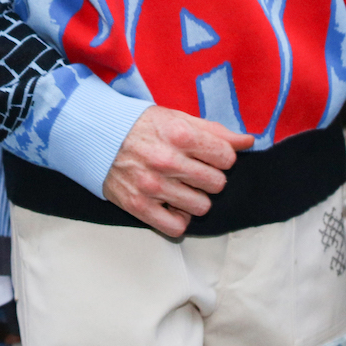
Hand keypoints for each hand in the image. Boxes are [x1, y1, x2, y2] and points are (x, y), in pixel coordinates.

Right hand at [102, 105, 252, 237]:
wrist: (97, 137)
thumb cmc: (142, 127)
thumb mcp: (178, 118)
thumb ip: (215, 131)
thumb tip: (248, 142)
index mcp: (180, 135)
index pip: (226, 158)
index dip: (223, 158)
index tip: (210, 157)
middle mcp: (167, 161)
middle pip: (217, 184)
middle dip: (211, 178)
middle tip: (196, 172)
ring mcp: (152, 186)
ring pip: (202, 207)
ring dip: (197, 199)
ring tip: (183, 188)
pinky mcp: (139, 207)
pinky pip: (177, 227)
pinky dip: (179, 219)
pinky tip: (173, 205)